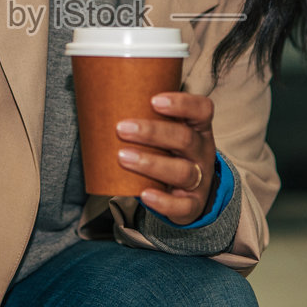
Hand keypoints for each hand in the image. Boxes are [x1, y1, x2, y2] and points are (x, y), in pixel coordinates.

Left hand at [116, 92, 218, 223]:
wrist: (189, 193)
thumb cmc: (170, 154)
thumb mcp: (169, 134)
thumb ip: (148, 119)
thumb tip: (104, 101)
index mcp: (198, 129)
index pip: (202, 109)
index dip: (182, 104)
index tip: (154, 101)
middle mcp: (202, 152)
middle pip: (185, 139)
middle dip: (152, 132)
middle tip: (122, 128)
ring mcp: (200, 179)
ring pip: (182, 172)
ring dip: (151, 163)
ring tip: (122, 157)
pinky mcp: (193, 204)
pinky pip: (183, 205)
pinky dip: (163, 201)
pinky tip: (144, 194)